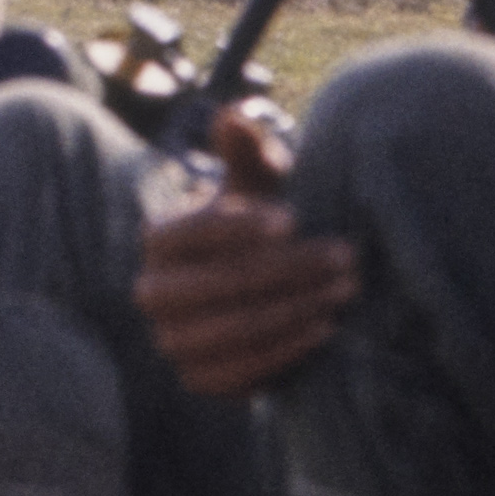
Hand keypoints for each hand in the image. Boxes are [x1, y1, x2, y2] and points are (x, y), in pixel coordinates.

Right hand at [141, 113, 355, 400]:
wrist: (266, 301)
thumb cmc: (264, 233)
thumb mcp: (258, 190)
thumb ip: (247, 154)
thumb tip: (234, 114)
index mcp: (158, 241)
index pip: (188, 233)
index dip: (238, 226)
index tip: (294, 218)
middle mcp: (152, 293)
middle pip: (214, 285)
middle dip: (284, 271)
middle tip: (342, 257)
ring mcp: (171, 342)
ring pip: (227, 331)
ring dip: (290, 311)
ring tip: (342, 292)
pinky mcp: (198, 382)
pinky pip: (236, 374)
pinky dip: (281, 353)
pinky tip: (324, 331)